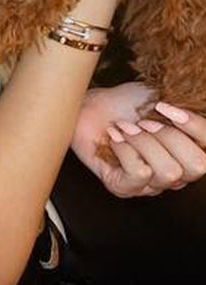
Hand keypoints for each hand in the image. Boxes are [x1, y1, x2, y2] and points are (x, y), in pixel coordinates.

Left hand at [71, 82, 205, 197]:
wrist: (88, 104)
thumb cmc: (126, 103)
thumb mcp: (163, 97)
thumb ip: (186, 106)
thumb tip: (193, 108)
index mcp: (189, 151)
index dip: (194, 126)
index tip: (165, 106)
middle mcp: (175, 174)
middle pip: (196, 166)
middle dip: (168, 136)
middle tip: (143, 121)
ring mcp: (150, 185)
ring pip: (167, 172)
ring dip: (143, 141)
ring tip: (125, 128)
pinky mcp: (124, 188)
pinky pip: (138, 175)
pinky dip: (125, 149)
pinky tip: (115, 137)